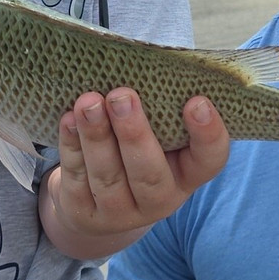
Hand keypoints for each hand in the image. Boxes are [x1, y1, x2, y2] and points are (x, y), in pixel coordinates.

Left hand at [41, 88, 228, 258]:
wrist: (103, 202)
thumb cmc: (144, 151)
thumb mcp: (163, 136)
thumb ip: (163, 112)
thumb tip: (149, 67)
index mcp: (189, 174)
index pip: (210, 158)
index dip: (208, 133)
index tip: (198, 101)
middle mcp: (160, 198)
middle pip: (149, 173)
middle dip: (134, 133)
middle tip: (122, 95)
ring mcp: (120, 212)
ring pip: (108, 176)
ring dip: (97, 136)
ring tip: (88, 102)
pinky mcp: (85, 212)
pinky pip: (77, 178)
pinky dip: (72, 147)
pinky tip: (68, 119)